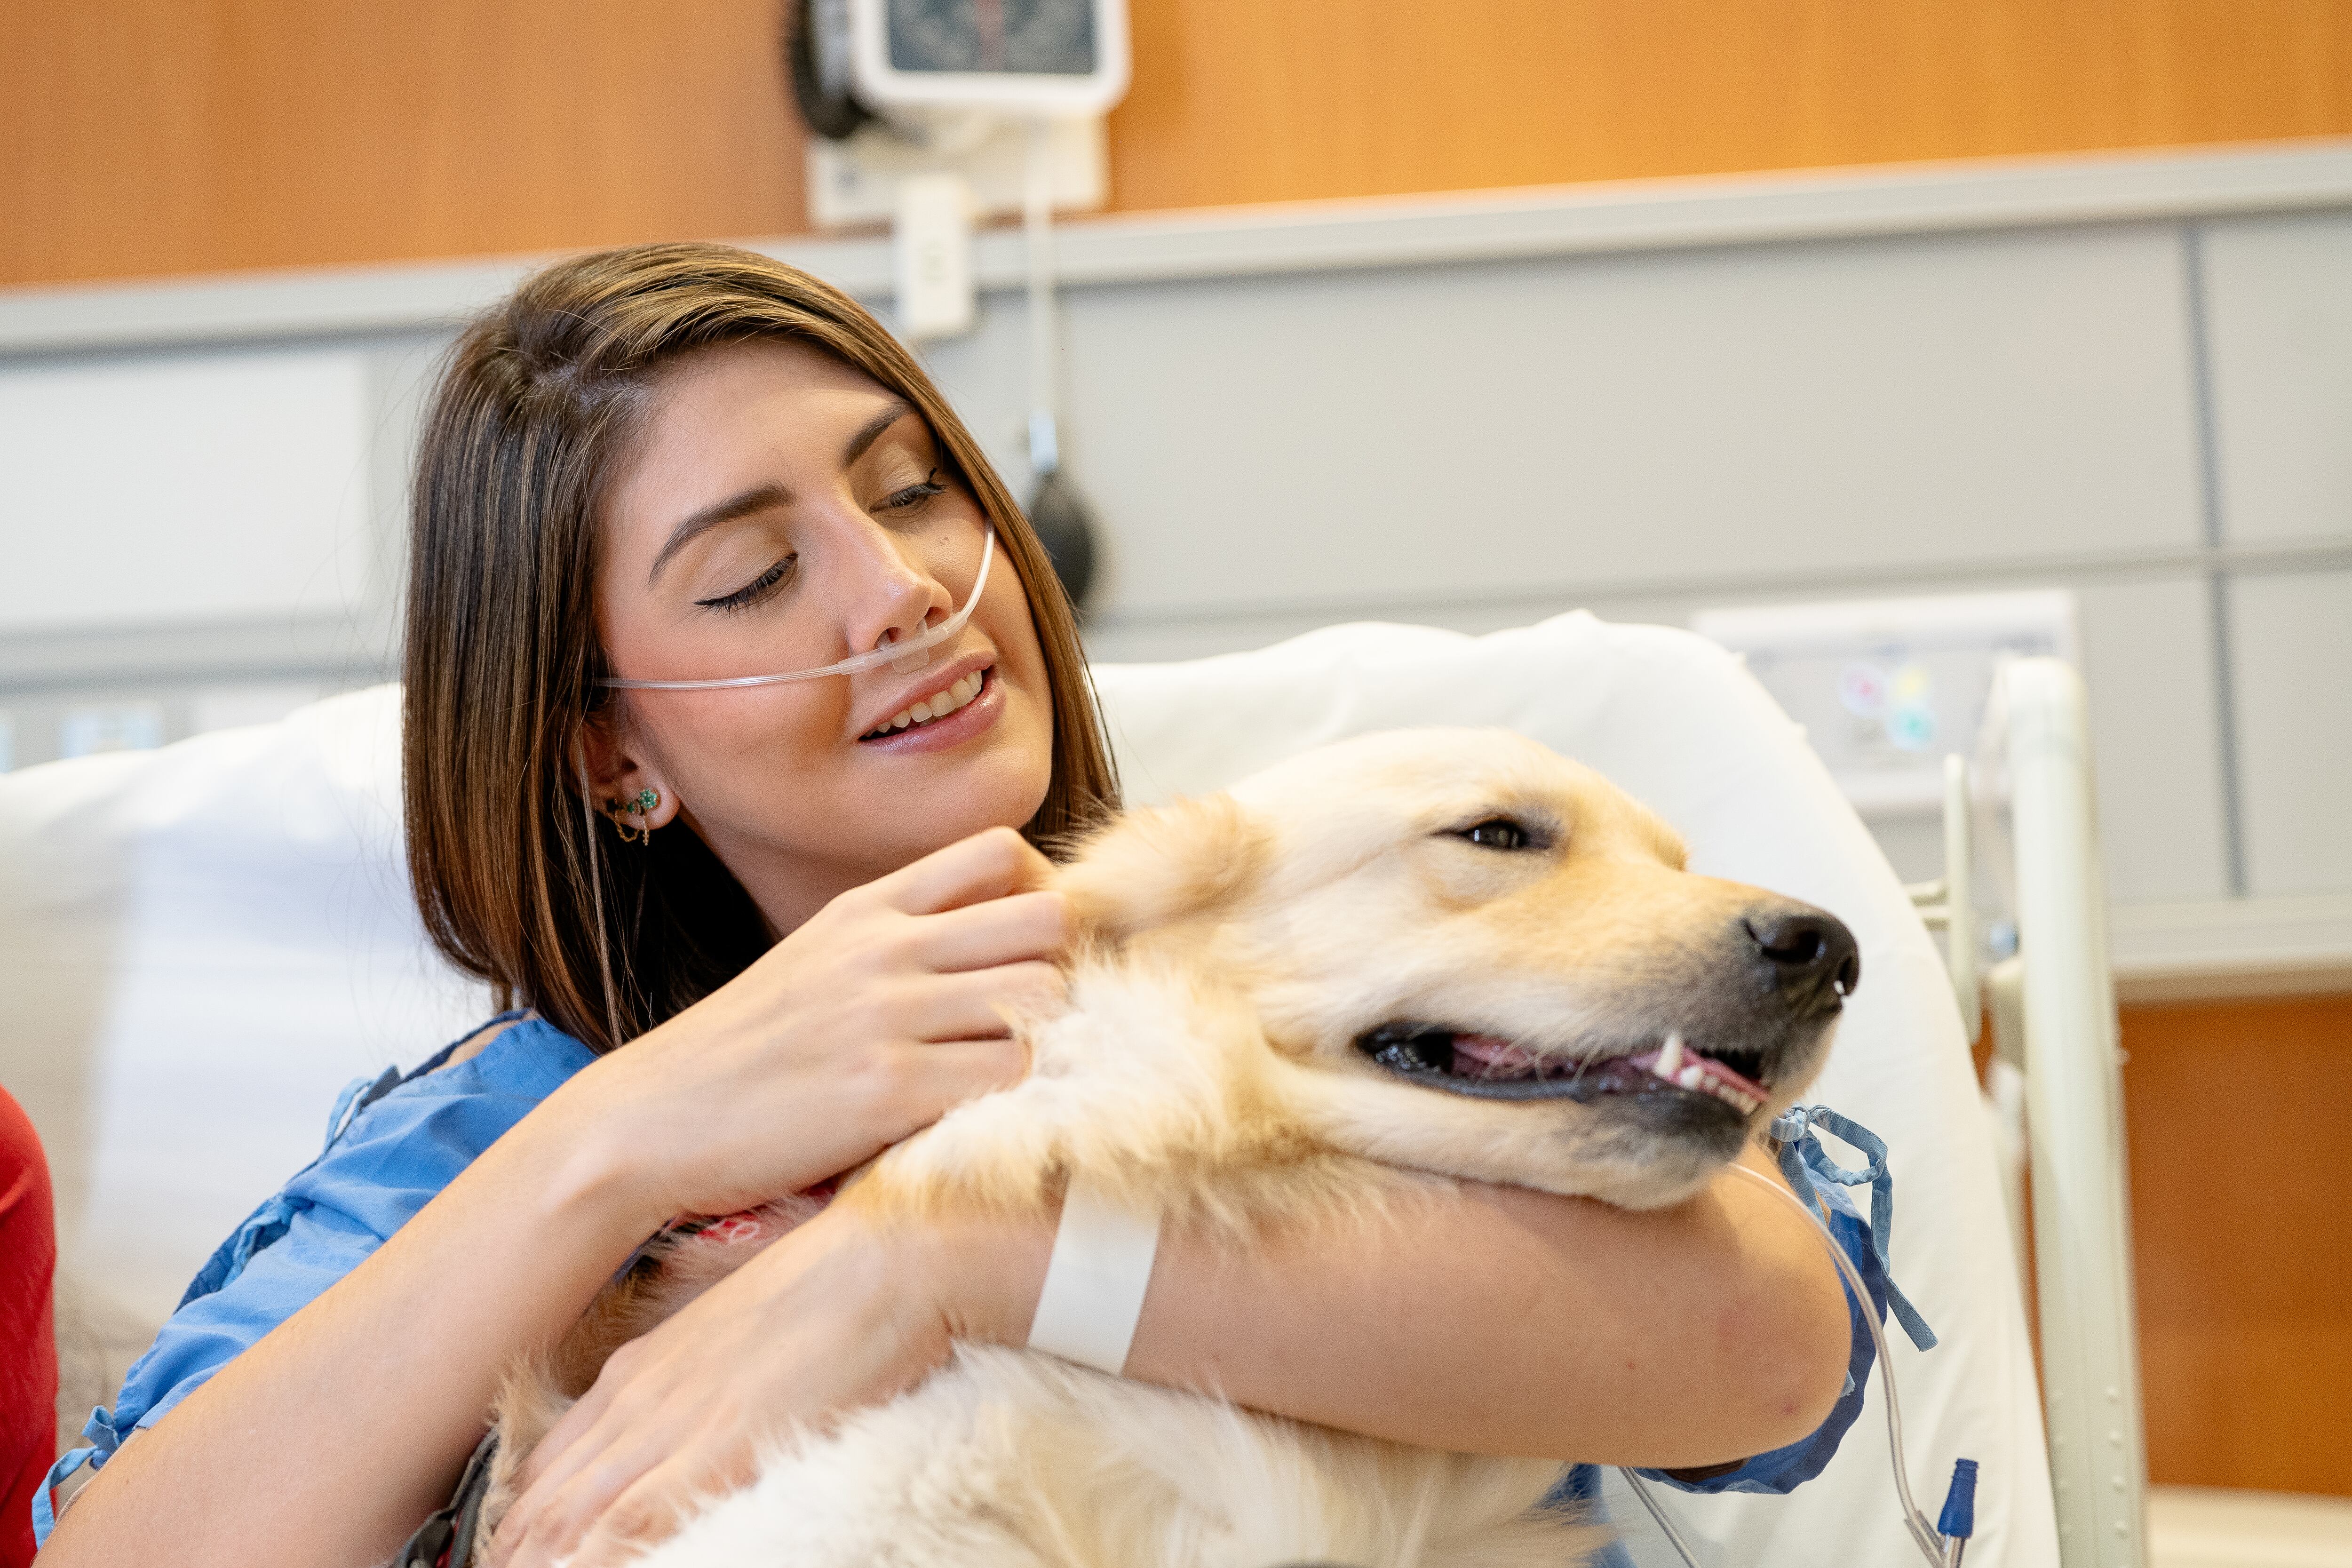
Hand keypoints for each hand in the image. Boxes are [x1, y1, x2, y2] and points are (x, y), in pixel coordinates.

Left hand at [486, 1197, 1047, 1567]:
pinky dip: (591, 1561)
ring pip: (570, 1520)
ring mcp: (674, 1423)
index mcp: (640, 1369)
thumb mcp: (737, 1329)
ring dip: (536, 1559)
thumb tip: (689, 1414)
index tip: (508, 1553)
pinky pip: (629, 1527)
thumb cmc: (830, 1286)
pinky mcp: (717, 1450)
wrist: (886, 1257)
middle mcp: (638, 1397)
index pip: (548, 1462)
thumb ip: (694, 1377)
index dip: (521, 1519)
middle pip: (544, 1499)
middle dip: (515, 1548)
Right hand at [549, 826, 1069, 1233]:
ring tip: (1022, 1073)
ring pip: (1046, 996)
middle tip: (1047, 1021)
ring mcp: (888, 1016)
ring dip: (1053, 1038)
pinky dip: (1021, 1099)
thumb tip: (989, 942)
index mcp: (868, 908)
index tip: (1028, 953)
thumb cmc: (742, 1055)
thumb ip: (896, 941)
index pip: (1003, 851)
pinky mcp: (889, 1091)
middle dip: (1066, 966)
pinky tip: (993, 1116)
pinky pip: (1012, 1076)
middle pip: (1049, 918)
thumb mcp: (816, 962)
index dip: (1040, 896)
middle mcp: (885, 948)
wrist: (650, 1120)